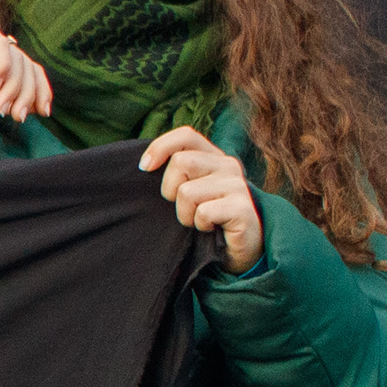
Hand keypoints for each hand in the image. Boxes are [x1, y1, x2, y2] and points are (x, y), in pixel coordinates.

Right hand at [0, 18, 51, 121]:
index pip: (31, 73)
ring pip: (18, 59)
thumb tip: (35, 108)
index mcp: (0, 65)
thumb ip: (4, 101)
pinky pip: (0, 45)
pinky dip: (3, 65)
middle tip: (17, 116)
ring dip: (14, 86)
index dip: (41, 90)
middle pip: (28, 67)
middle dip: (27, 94)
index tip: (43, 112)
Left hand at [142, 124, 261, 270]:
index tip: (144, 168)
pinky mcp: (242, 208)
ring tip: (199, 221)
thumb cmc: (207, 219)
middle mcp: (227, 165)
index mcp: (213, 157)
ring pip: (187, 191)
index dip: (160, 147)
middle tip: (184, 208)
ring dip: (185, 214)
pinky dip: (200, 225)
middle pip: (181, 162)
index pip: (186, 135)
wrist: (237, 250)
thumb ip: (175, 173)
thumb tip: (144, 164)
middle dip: (170, 190)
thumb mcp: (188, 191)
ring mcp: (237, 186)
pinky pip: (203, 212)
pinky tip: (211, 229)